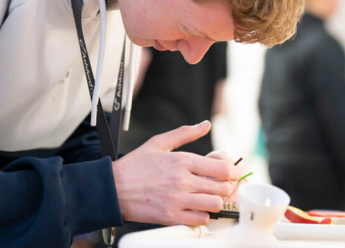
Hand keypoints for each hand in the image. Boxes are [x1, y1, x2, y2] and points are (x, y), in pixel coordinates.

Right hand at [112, 121, 242, 225]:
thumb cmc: (134, 166)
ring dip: (215, 202)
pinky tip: (194, 209)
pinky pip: (200, 219)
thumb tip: (206, 124)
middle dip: (226, 188)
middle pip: (223, 188)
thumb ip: (185, 133)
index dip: (233, 172)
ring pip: (215, 205)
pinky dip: (202, 215)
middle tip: (219, 187)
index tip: (231, 174)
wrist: (111, 189)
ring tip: (207, 198)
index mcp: (182, 161)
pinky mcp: (170, 217)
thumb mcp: (158, 143)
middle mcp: (182, 180)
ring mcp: (177, 200)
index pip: (223, 169)